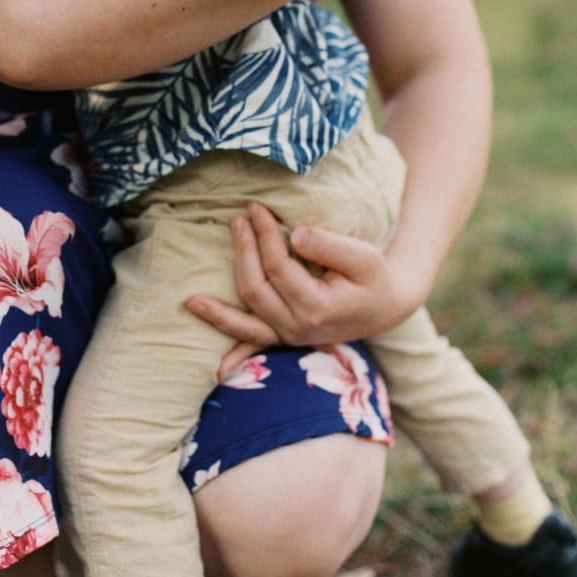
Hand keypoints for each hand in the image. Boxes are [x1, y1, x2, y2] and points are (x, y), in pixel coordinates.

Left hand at [186, 203, 419, 380]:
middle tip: (238, 218)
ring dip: (218, 309)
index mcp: (318, 307)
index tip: (257, 207)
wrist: (384, 307)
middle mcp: (299, 327)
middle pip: (255, 289)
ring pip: (246, 319)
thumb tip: (295, 234)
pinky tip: (217, 368)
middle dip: (243, 251)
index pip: (279, 267)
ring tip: (191, 299)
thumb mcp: (364, 257)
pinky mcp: (284, 337)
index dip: (264, 235)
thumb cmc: (374, 278)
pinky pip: (255, 347)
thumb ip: (330, 246)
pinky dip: (235, 355)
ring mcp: (290, 336)